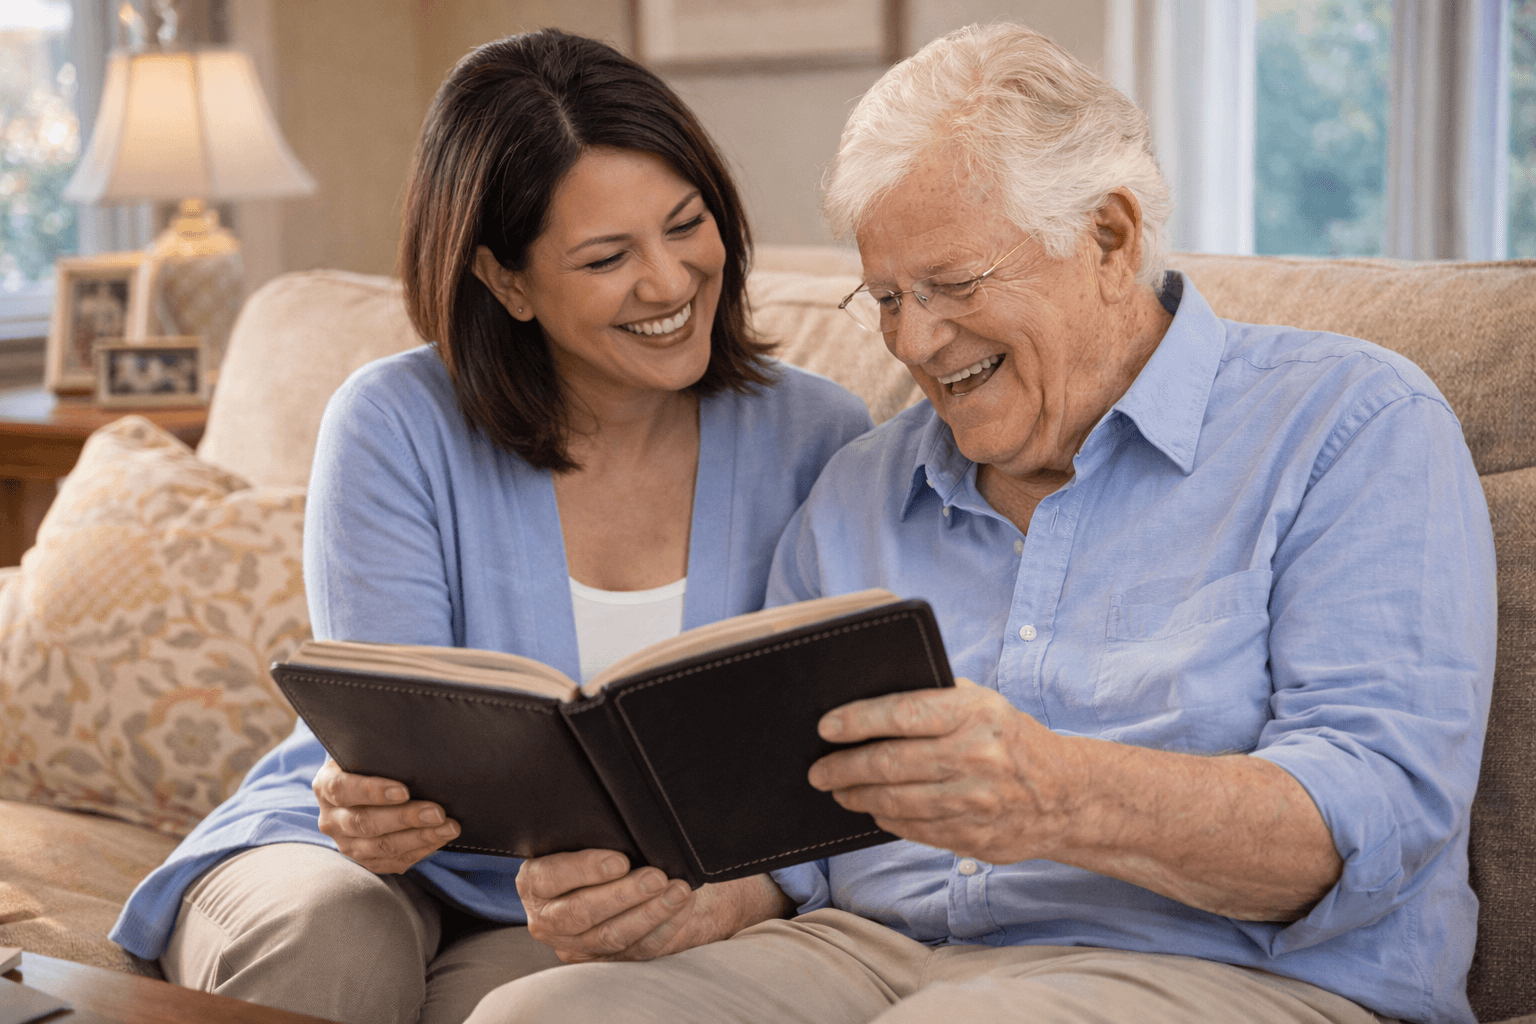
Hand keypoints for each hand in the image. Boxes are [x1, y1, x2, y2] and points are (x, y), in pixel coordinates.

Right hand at [313, 758, 460, 872]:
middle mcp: (332, 819)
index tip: (404, 791)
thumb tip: (418, 742)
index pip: (343, 789)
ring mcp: (346, 844)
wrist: (365, 787)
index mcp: (326, 785)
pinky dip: (420, 850)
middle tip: (437, 812)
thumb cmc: (372, 763)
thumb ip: (381, 750)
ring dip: (419, 838)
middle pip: (365, 822)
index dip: (372, 791)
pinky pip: (393, 861)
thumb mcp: (368, 752)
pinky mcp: (365, 860)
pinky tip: (441, 839)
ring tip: (448, 828)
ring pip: (381, 846)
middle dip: (405, 818)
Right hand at [517, 850, 790, 962]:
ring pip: (611, 937)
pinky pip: (637, 950)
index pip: (552, 877)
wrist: (620, 875)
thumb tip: (616, 812)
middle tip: (656, 876)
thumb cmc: (600, 846)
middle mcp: (547, 919)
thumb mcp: (582, 835)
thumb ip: (587, 831)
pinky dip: (663, 927)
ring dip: (649, 914)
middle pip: (581, 914)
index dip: (585, 870)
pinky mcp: (606, 960)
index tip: (620, 860)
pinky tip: (681, 907)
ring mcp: (575, 945)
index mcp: (534, 882)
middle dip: (623, 895)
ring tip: (677, 891)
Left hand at [807, 678, 1075, 864]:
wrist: (1066, 795)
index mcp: (974, 714)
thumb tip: (865, 700)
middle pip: (889, 763)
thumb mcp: (983, 703)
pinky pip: (913, 829)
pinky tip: (873, 809)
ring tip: (838, 790)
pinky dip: (885, 818)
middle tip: (817, 770)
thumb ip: (934, 698)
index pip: (901, 713)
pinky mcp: (973, 836)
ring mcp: (975, 801)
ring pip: (896, 802)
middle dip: (843, 767)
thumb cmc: (1009, 738)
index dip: (857, 721)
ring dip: (857, 797)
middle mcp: (975, 757)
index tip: (825, 728)